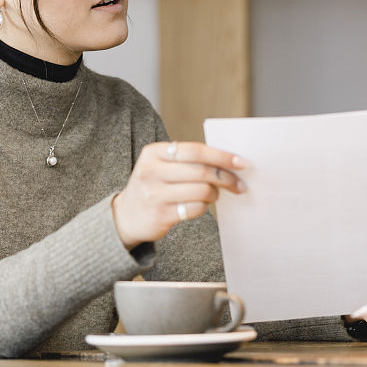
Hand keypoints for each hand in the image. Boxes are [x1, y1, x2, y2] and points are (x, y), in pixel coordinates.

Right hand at [112, 141, 247, 248]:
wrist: (125, 216)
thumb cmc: (153, 186)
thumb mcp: (160, 165)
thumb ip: (187, 160)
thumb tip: (228, 160)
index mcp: (153, 153)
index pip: (195, 150)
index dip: (221, 156)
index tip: (241, 162)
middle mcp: (151, 171)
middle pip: (201, 171)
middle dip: (226, 177)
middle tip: (239, 183)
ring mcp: (154, 194)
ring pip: (201, 191)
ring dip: (215, 193)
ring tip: (214, 194)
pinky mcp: (160, 215)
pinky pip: (195, 209)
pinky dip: (203, 207)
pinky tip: (200, 205)